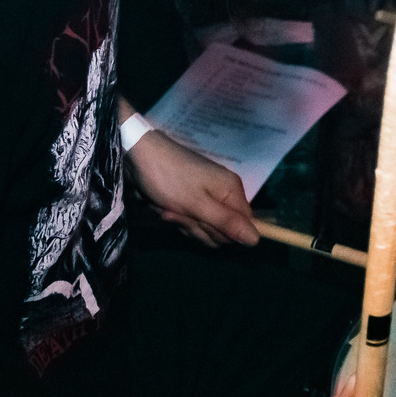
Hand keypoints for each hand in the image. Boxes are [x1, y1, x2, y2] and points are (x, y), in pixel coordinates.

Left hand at [128, 128, 257, 245]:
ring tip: (170, 208)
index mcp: (232, 191)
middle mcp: (225, 193)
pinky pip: (193, 220)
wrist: (139, 156)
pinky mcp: (193, 198)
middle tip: (181, 213)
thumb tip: (257, 240)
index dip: (223, 233)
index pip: (244, 227)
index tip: (202, 223)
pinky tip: (166, 208)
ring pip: (206, 227)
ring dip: (186, 224)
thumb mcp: (197, 205)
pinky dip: (178, 218)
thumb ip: (227, 223)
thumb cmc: (169, 179)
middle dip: (200, 228)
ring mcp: (208, 196)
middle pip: (223, 230)